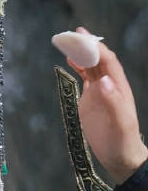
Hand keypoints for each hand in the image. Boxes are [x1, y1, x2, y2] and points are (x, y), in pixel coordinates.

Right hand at [67, 26, 147, 183]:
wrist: (120, 156)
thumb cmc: (123, 141)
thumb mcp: (120, 123)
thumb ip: (113, 101)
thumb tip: (102, 80)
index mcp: (119, 88)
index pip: (108, 62)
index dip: (96, 49)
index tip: (82, 38)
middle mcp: (110, 86)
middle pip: (98, 59)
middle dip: (86, 45)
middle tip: (72, 33)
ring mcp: (100, 92)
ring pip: (90, 66)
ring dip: (81, 53)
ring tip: (67, 41)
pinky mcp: (91, 100)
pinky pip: (84, 77)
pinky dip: (77, 66)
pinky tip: (69, 59)